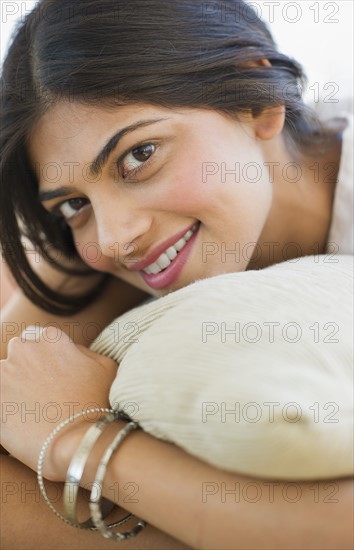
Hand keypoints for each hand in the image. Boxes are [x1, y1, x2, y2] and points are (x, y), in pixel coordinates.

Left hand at [1, 326, 117, 475]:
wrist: (80, 442)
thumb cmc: (99, 405)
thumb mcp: (105, 367)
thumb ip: (82, 351)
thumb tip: (70, 349)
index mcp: (52, 339)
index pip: (35, 336)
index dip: (42, 357)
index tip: (48, 374)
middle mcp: (24, 350)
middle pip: (18, 353)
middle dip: (26, 369)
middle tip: (41, 392)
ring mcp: (4, 374)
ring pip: (4, 376)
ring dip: (13, 388)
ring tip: (31, 410)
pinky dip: (6, 408)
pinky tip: (21, 422)